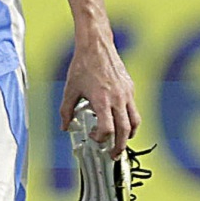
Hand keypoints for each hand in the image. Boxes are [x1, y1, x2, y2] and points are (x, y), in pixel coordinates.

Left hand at [60, 29, 138, 156]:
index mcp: (102, 100)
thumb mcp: (70, 89)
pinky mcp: (130, 88)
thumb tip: (65, 126)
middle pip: (125, 131)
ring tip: (122, 141)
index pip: (107, 129)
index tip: (94, 138)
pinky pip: (133, 108)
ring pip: (134, 121)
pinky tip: (119, 119)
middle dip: (120, 146)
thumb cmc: (83, 65)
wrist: (96, 45)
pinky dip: (128, 119)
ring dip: (129, 135)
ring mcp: (126, 93)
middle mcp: (117, 98)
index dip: (101, 138)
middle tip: (113, 154)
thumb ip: (66, 110)